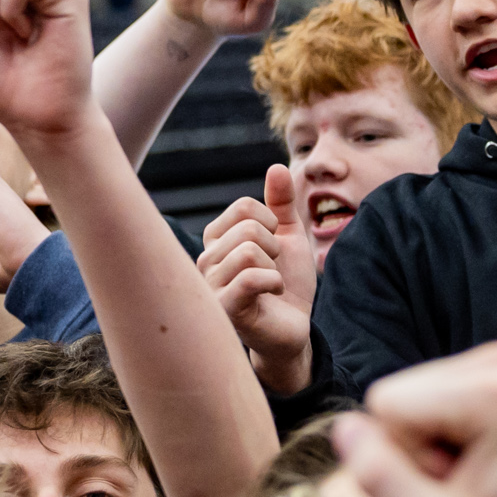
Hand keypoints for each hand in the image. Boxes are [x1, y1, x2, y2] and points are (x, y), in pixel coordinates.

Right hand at [201, 165, 316, 395]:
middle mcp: (203, 260)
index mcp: (215, 239)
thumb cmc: (286, 285)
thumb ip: (282, 203)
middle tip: (273, 271)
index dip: (273, 224)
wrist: (293, 329)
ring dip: (275, 268)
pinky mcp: (222, 309)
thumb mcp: (289, 238)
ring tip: (270, 285)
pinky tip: (272, 294)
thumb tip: (277, 167)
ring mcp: (209, 286)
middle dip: (276, 249)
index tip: (274, 248)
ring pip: (250, 251)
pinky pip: (251, 277)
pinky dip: (275, 282)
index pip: (245, 207)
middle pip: (250, 229)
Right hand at [333, 342, 496, 496]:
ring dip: (430, 444)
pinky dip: (444, 435)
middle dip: (417, 447)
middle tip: (464, 483)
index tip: (453, 484)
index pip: (386, 403)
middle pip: (398, 394)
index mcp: (494, 392)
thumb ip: (381, 478)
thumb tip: (344, 427)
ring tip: (474, 475)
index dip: (405, 456)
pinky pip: (430, 396)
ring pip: (410, 396)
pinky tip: (480, 462)